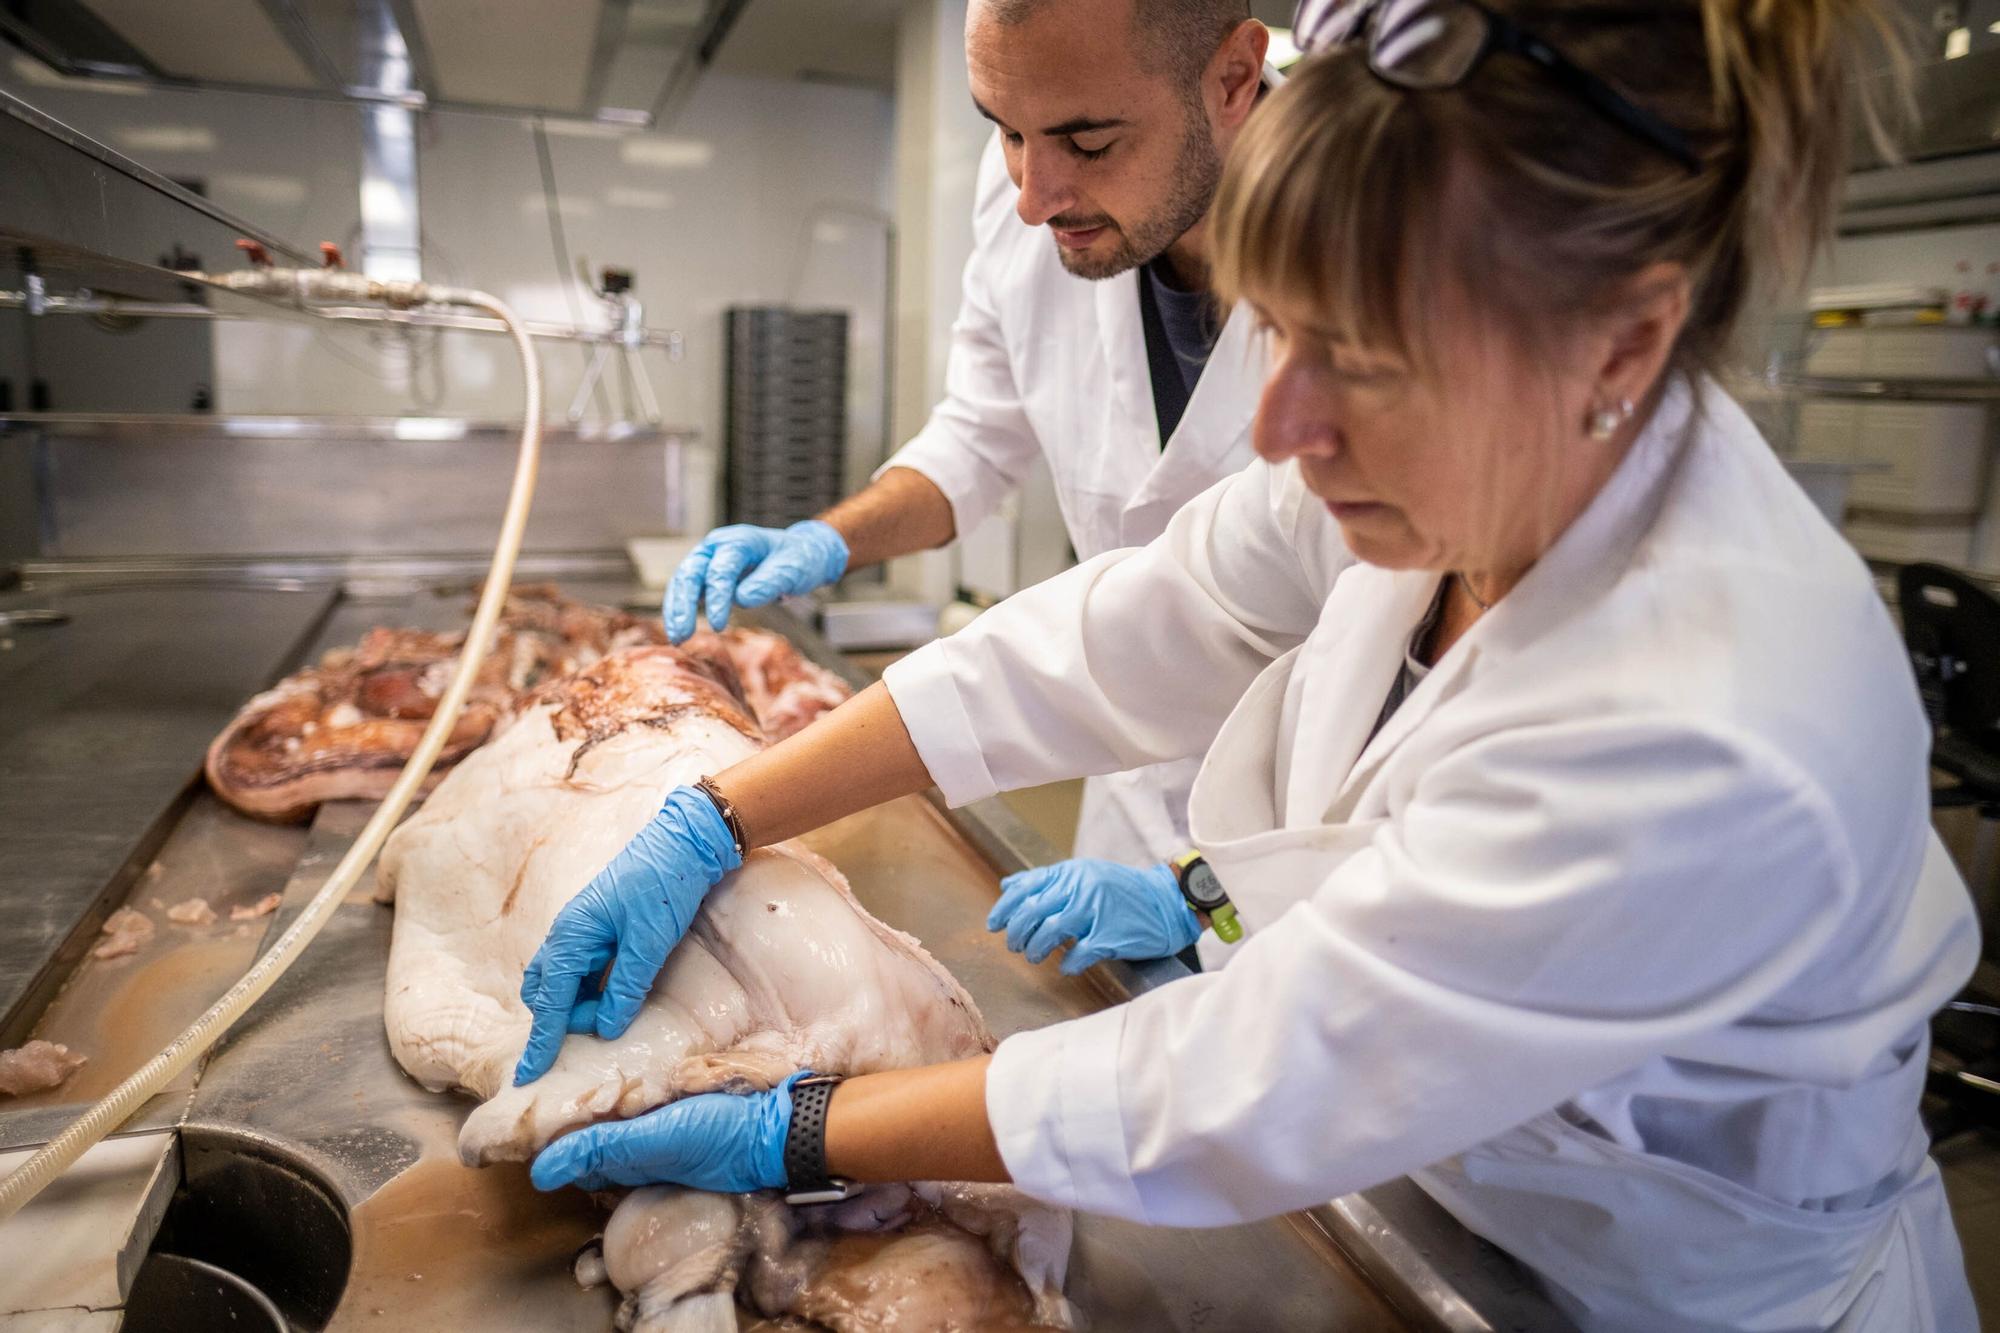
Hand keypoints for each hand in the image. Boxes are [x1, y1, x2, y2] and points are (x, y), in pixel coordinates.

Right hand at [514, 786, 740, 1084]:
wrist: (683, 841)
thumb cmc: (664, 885)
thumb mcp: (650, 941)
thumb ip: (627, 986)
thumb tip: (606, 1028)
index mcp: (571, 937)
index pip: (549, 1003)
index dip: (541, 1042)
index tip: (527, 1076)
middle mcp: (568, 935)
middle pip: (548, 994)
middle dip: (565, 1019)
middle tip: (607, 1024)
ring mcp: (581, 930)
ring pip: (564, 982)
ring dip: (580, 1003)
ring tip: (614, 1010)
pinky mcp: (599, 929)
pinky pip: (583, 969)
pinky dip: (592, 988)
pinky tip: (616, 994)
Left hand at [530, 1072, 804, 1193]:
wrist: (777, 1125)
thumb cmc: (716, 1133)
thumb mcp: (652, 1140)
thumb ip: (600, 1149)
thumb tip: (538, 1173)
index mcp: (629, 1164)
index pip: (576, 1156)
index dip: (550, 1136)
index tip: (525, 1105)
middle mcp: (642, 1151)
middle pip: (595, 1137)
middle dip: (572, 1114)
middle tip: (547, 1070)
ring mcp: (664, 1131)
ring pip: (619, 1119)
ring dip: (601, 1098)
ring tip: (578, 1058)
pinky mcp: (684, 1111)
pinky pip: (646, 1103)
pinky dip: (631, 1088)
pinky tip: (630, 1065)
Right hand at [663, 520, 848, 641]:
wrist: (800, 554)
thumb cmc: (796, 561)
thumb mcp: (792, 571)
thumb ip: (768, 583)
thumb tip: (741, 599)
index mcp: (739, 541)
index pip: (721, 569)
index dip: (717, 598)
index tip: (718, 626)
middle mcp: (718, 547)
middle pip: (691, 572)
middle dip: (683, 605)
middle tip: (682, 635)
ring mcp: (709, 559)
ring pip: (682, 582)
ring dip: (676, 610)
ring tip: (677, 639)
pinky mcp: (706, 575)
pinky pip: (686, 591)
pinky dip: (680, 610)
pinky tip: (679, 632)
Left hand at [987, 859, 1198, 974]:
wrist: (1166, 902)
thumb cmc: (1122, 892)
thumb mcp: (1083, 876)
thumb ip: (1046, 881)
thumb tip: (1007, 885)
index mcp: (1071, 873)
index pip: (1026, 888)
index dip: (1004, 908)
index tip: (994, 925)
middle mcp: (1080, 888)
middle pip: (1032, 912)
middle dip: (1017, 933)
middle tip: (1015, 945)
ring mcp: (1095, 911)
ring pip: (1050, 933)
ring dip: (1036, 949)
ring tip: (1035, 957)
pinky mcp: (1109, 935)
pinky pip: (1078, 954)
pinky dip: (1068, 964)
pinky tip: (1067, 968)